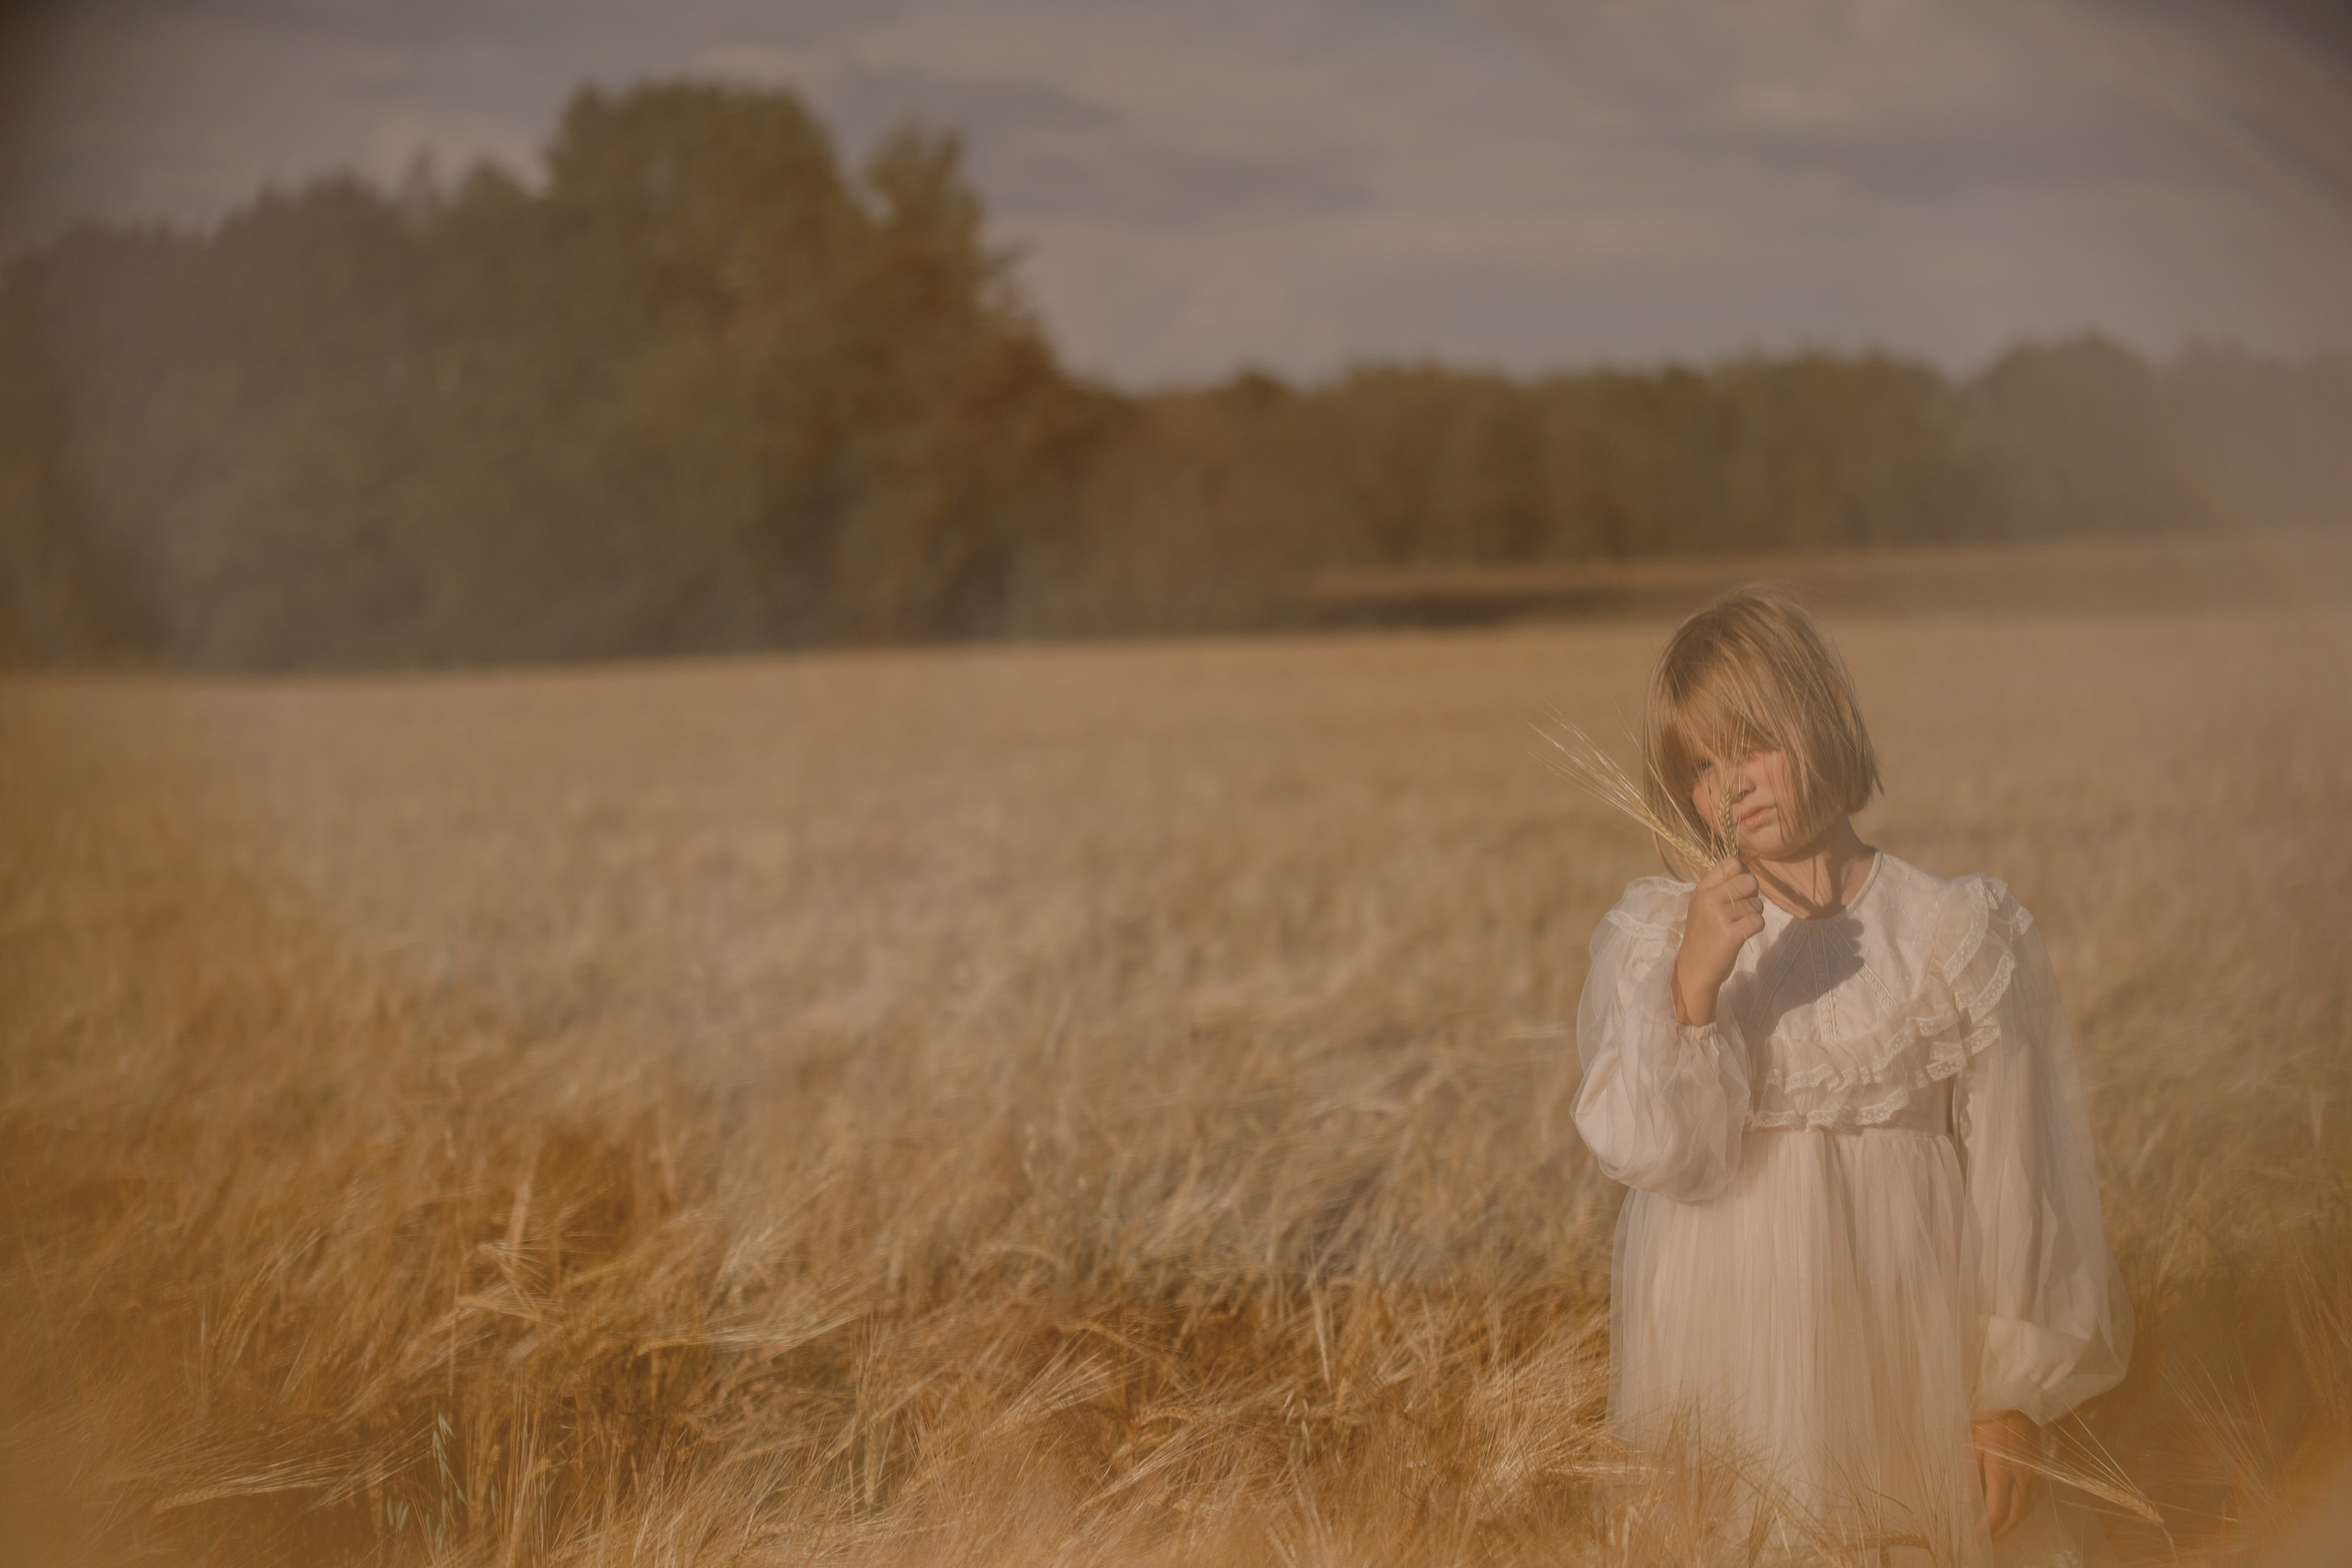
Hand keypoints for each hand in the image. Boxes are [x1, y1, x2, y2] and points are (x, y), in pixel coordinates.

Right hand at [1671, 856, 1762, 1025]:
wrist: (1695, 967)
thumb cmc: (1704, 933)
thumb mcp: (1704, 903)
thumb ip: (1722, 885)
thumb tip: (1747, 869)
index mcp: (1702, 888)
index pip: (1732, 863)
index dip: (1742, 873)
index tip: (1738, 889)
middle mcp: (1709, 899)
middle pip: (1750, 881)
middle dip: (1752, 895)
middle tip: (1740, 909)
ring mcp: (1720, 917)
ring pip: (1757, 904)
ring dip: (1753, 914)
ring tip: (1737, 925)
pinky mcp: (1731, 935)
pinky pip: (1758, 921)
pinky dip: (1755, 928)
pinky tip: (1742, 934)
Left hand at [1973, 1410, 2042, 1538]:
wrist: (2017, 1395)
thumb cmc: (1987, 1416)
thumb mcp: (1970, 1440)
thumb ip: (1969, 1473)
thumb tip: (1967, 1503)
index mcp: (2004, 1470)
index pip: (1997, 1512)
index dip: (1986, 1528)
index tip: (1974, 1536)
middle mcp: (2025, 1478)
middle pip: (2016, 1516)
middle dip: (2000, 1531)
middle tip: (1984, 1537)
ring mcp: (2036, 1474)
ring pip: (2028, 1508)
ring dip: (2012, 1521)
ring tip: (1995, 1527)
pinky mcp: (2040, 1468)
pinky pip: (2034, 1497)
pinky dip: (2022, 1509)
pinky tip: (2010, 1508)